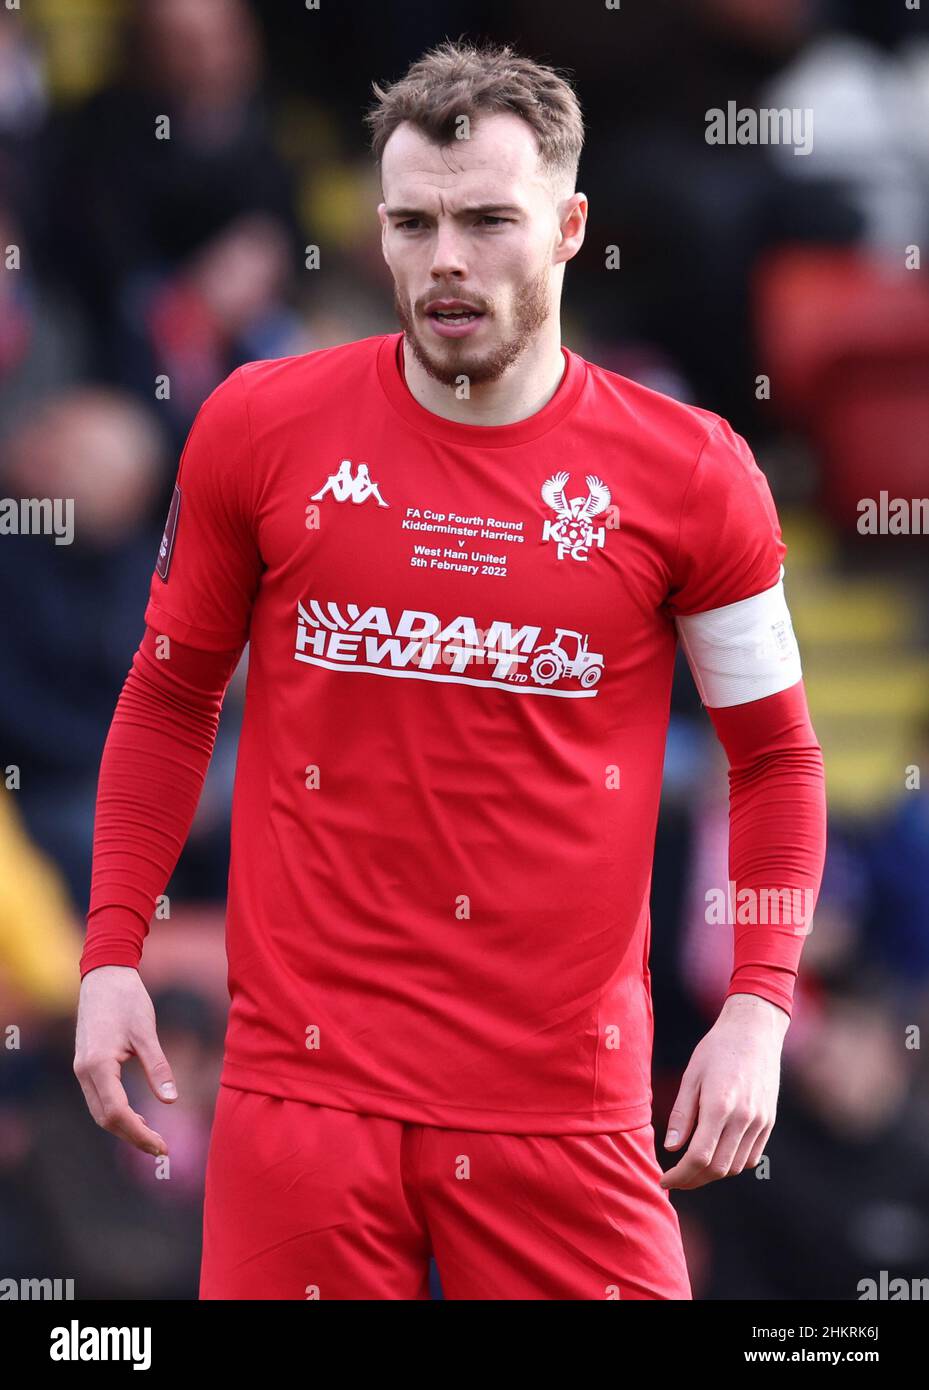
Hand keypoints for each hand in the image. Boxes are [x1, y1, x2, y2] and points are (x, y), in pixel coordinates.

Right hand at [74, 965, 176, 1155]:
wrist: (104, 975)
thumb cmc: (127, 999)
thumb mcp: (146, 1033)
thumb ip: (158, 1067)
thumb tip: (171, 1101)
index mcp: (98, 1065)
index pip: (117, 1114)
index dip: (140, 1135)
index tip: (163, 1147)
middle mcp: (84, 1071)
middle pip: (105, 1118)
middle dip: (132, 1137)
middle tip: (161, 1148)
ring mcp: (81, 1068)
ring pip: (99, 1111)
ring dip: (124, 1127)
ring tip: (152, 1137)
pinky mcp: (85, 1064)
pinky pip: (98, 1098)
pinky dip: (116, 1112)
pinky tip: (136, 1116)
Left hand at [659, 992, 787, 1189]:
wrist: (755, 1032)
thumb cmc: (716, 1049)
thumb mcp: (691, 1075)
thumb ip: (682, 1114)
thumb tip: (671, 1148)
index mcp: (720, 1105)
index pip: (699, 1157)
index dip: (679, 1175)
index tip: (664, 1179)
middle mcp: (744, 1118)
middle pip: (718, 1169)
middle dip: (693, 1180)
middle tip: (675, 1179)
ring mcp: (760, 1122)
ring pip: (736, 1167)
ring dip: (712, 1174)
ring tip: (692, 1167)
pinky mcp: (769, 1122)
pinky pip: (751, 1157)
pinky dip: (733, 1164)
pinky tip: (716, 1155)